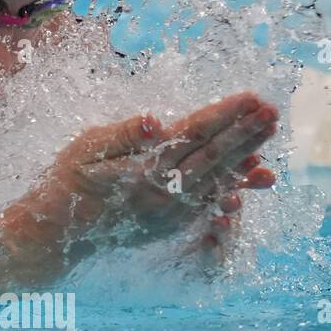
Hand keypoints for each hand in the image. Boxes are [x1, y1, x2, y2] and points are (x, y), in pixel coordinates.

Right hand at [12, 92, 277, 257]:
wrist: (57, 234)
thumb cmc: (66, 183)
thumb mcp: (85, 150)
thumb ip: (124, 134)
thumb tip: (157, 121)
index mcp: (146, 168)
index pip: (195, 134)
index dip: (225, 114)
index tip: (252, 96)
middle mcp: (165, 192)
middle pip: (216, 156)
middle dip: (246, 132)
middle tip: (274, 111)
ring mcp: (171, 211)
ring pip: (218, 180)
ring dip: (246, 156)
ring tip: (268, 137)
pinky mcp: (171, 224)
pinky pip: (209, 202)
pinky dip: (233, 186)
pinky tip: (248, 175)